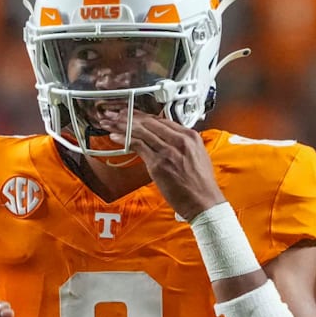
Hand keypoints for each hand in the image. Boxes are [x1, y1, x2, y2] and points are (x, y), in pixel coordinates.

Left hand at [100, 109, 224, 219]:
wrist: (204, 202)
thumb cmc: (201, 184)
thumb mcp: (197, 155)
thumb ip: (182, 145)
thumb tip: (167, 140)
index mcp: (190, 136)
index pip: (161, 120)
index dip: (143, 116)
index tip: (133, 115)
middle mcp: (179, 140)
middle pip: (149, 122)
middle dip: (129, 117)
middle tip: (115, 114)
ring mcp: (168, 151)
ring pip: (141, 131)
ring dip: (122, 125)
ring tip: (110, 123)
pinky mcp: (158, 163)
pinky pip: (138, 145)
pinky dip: (124, 139)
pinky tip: (115, 137)